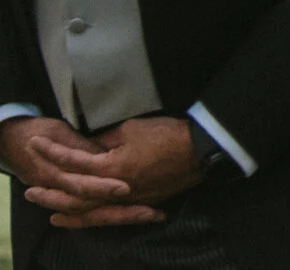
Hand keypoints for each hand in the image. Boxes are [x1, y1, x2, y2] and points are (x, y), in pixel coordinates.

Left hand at [2, 118, 158, 227]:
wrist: (200, 151)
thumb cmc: (167, 135)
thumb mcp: (132, 129)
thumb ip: (105, 141)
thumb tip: (90, 147)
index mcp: (111, 167)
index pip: (73, 160)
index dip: (52, 152)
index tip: (35, 144)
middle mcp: (114, 189)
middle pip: (73, 195)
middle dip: (49, 192)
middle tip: (28, 191)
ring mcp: (126, 200)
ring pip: (87, 212)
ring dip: (64, 211)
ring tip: (47, 211)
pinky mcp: (138, 204)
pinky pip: (106, 216)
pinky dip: (87, 220)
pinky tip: (76, 220)